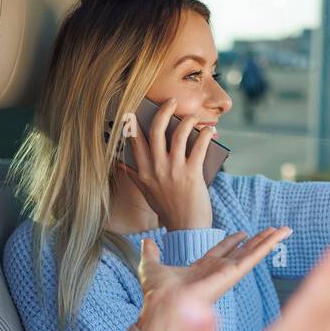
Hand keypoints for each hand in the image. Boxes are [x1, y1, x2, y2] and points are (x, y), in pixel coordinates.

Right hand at [117, 97, 214, 230]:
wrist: (186, 229)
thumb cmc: (168, 211)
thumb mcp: (147, 193)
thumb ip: (134, 176)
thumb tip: (121, 164)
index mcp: (144, 173)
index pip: (136, 142)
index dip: (134, 124)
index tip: (134, 111)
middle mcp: (157, 169)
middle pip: (157, 131)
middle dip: (164, 111)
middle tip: (172, 101)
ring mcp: (175, 171)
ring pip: (179, 134)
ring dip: (187, 120)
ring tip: (192, 117)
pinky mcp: (192, 173)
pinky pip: (199, 146)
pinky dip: (204, 134)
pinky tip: (208, 131)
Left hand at [135, 227, 290, 330]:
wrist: (163, 306)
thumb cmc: (156, 294)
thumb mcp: (151, 266)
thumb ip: (151, 253)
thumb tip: (146, 242)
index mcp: (201, 269)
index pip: (221, 251)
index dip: (232, 241)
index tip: (242, 233)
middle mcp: (216, 272)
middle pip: (242, 251)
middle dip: (256, 241)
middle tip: (271, 230)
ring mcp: (226, 273)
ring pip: (252, 253)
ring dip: (268, 241)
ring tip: (284, 230)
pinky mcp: (233, 275)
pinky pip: (254, 257)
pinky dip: (267, 246)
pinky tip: (279, 236)